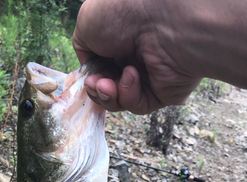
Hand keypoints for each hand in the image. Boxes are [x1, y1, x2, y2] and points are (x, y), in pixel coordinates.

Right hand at [72, 0, 201, 114]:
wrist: (162, 18)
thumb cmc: (123, 11)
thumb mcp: (87, 22)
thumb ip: (82, 46)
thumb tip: (90, 70)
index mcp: (120, 39)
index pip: (101, 68)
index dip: (91, 77)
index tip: (87, 78)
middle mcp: (136, 57)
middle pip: (109, 88)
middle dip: (97, 90)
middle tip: (96, 84)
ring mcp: (151, 76)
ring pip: (121, 100)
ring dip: (109, 95)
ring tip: (107, 85)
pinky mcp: (164, 92)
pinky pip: (139, 104)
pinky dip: (129, 94)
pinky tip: (132, 76)